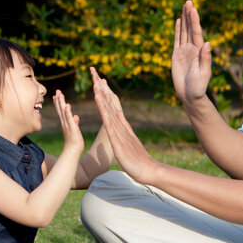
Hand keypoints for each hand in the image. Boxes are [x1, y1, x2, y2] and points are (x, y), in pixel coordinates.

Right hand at [53, 90, 83, 154]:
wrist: (73, 151)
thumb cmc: (74, 141)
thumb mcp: (75, 129)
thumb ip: (74, 122)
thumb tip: (75, 116)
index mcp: (65, 122)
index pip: (61, 111)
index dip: (58, 102)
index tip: (56, 95)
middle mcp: (64, 122)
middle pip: (60, 109)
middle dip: (58, 100)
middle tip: (57, 91)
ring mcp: (67, 125)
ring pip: (63, 112)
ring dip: (61, 103)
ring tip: (59, 94)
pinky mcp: (72, 128)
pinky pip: (69, 119)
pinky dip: (68, 112)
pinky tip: (67, 106)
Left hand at [90, 67, 157, 184]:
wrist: (148, 170)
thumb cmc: (137, 158)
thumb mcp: (128, 140)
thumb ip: (123, 128)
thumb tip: (119, 116)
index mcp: (122, 126)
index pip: (112, 105)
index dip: (105, 92)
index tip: (98, 79)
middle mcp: (121, 126)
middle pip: (110, 103)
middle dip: (101, 88)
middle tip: (94, 73)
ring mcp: (121, 134)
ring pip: (110, 113)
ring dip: (102, 100)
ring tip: (95, 86)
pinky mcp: (119, 143)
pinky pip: (112, 129)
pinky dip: (107, 118)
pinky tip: (102, 110)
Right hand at [171, 0, 211, 103]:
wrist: (189, 95)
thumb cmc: (198, 86)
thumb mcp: (204, 73)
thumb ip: (205, 58)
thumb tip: (207, 43)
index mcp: (199, 51)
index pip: (196, 32)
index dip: (195, 20)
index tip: (193, 9)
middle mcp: (193, 48)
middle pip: (190, 28)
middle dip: (190, 15)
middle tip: (189, 1)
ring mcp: (185, 51)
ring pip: (184, 31)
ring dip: (184, 19)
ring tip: (184, 6)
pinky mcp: (177, 55)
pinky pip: (177, 40)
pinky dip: (178, 30)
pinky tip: (179, 21)